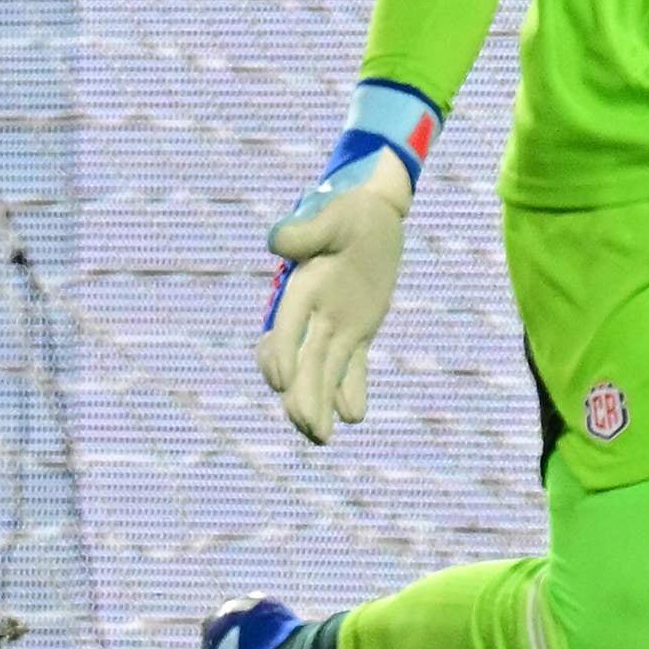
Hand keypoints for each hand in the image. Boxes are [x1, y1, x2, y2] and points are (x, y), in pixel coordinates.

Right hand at [257, 150, 413, 446]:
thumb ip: (305, 232)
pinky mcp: (357, 331)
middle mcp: (313, 311)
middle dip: (301, 397)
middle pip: (301, 362)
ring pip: (321, 372)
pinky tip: (353, 416)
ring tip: (322, 439)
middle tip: (310, 428)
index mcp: (302, 287)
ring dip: (317, 405)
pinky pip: (351, 367)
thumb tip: (273, 244)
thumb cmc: (350, 209)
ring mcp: (334, 324)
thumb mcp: (333, 215)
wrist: (374, 212)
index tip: (283, 383)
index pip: (285, 329)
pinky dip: (350, 391)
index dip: (281, 356)